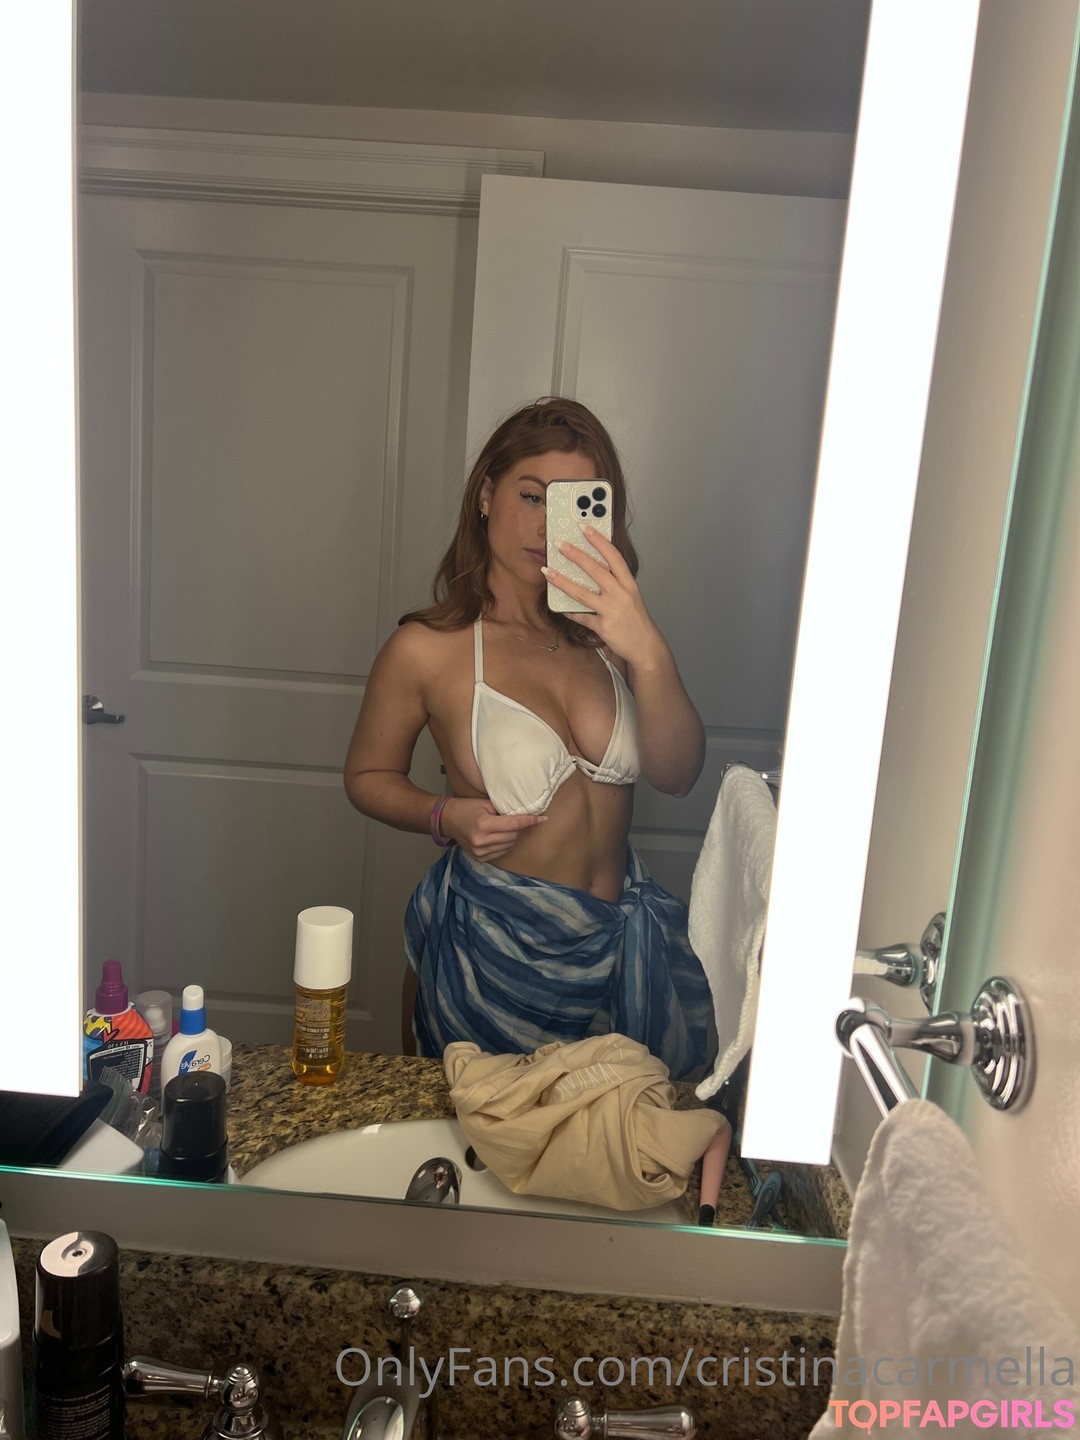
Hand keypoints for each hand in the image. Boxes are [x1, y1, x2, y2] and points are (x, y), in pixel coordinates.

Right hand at [440, 797, 546, 862]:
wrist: (448, 820)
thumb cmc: (467, 808)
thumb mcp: (485, 804)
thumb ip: (504, 810)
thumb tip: (524, 814)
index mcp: (484, 824)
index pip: (514, 824)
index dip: (529, 820)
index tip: (542, 819)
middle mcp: (482, 840)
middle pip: (513, 835)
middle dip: (516, 827)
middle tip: (508, 819)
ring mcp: (480, 851)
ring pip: (509, 844)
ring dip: (510, 836)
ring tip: (499, 827)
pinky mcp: (480, 858)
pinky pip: (502, 852)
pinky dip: (503, 843)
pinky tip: (496, 836)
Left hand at [542, 526, 667, 668]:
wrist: (645, 646)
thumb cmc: (636, 619)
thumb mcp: (630, 596)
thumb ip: (615, 582)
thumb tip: (590, 568)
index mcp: (629, 584)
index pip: (613, 556)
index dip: (599, 540)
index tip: (585, 528)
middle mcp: (621, 595)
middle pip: (596, 570)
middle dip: (576, 555)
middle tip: (560, 544)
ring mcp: (612, 611)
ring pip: (583, 593)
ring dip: (562, 581)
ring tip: (547, 571)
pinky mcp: (604, 627)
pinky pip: (581, 617)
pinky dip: (569, 612)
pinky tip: (559, 607)